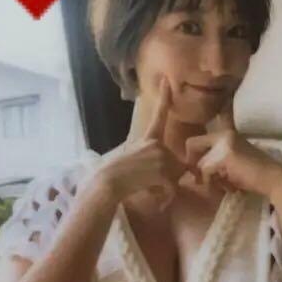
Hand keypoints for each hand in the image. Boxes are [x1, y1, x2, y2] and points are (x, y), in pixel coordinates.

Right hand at [89, 79, 184, 208]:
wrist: (105, 183)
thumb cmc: (109, 173)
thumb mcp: (127, 156)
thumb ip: (144, 154)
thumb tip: (154, 160)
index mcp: (146, 138)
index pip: (159, 115)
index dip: (165, 97)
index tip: (169, 81)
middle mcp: (156, 144)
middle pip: (176, 162)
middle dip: (170, 176)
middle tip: (151, 184)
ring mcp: (161, 156)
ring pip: (176, 176)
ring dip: (166, 187)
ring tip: (147, 190)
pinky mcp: (163, 171)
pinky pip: (173, 188)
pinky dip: (166, 197)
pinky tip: (155, 200)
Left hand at [182, 100, 281, 197]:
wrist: (274, 179)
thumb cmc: (254, 176)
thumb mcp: (230, 164)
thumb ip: (213, 163)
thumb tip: (193, 174)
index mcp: (226, 133)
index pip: (196, 139)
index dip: (192, 155)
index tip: (198, 171)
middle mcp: (224, 134)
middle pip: (191, 145)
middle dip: (195, 166)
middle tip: (205, 181)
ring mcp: (224, 143)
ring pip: (199, 162)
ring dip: (207, 178)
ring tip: (225, 185)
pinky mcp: (226, 156)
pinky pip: (207, 171)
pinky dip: (214, 183)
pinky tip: (229, 187)